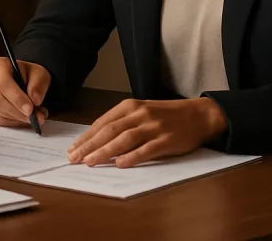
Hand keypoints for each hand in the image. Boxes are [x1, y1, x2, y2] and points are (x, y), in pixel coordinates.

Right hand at [0, 57, 50, 127]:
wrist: (26, 81)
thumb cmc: (30, 75)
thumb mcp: (40, 75)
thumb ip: (38, 85)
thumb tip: (34, 100)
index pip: (2, 82)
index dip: (16, 97)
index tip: (30, 109)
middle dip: (17, 111)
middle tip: (35, 117)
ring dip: (17, 117)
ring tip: (35, 116)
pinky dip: (13, 122)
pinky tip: (24, 118)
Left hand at [68, 98, 227, 167]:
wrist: (199, 115)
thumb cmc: (166, 115)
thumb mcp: (142, 112)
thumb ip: (122, 123)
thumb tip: (97, 139)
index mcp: (130, 106)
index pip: (102, 123)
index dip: (86, 137)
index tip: (73, 149)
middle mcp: (140, 114)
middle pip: (109, 131)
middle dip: (89, 145)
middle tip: (74, 158)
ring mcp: (153, 127)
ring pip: (124, 140)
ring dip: (105, 151)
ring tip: (90, 162)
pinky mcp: (166, 140)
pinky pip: (146, 149)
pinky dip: (132, 157)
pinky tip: (120, 164)